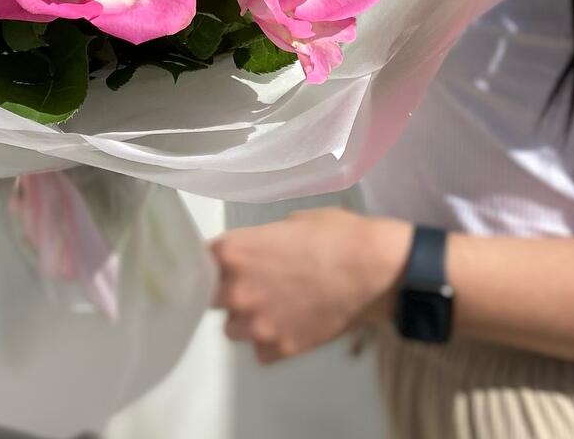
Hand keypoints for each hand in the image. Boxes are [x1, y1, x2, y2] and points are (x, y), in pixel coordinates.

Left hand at [210, 207, 410, 363]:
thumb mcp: (290, 222)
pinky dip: (271, 342)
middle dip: (226, 290)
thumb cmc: (334, 234)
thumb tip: (257, 251)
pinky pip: (261, 351)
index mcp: (232, 252)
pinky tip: (289, 326)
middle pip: (209, 297)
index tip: (220, 263)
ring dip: (246, 319)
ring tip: (272, 308)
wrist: (374, 270)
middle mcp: (234, 291)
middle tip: (251, 283)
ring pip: (233, 329)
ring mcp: (256, 324)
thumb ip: (261, 241)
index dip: (210, 262)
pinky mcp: (280, 349)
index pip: (199, 260)